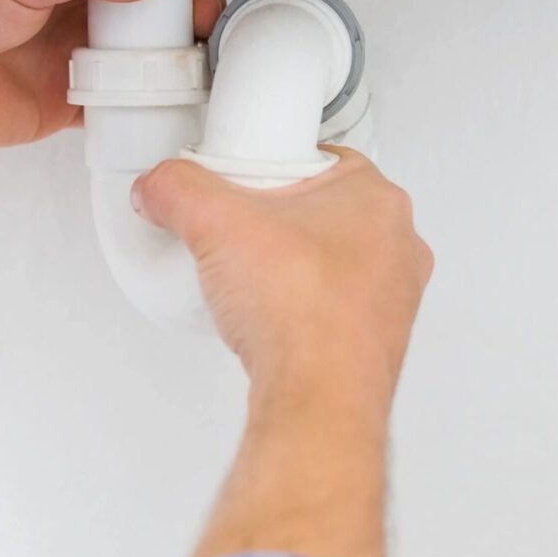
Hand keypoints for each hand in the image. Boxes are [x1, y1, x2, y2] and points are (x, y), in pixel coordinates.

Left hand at [0, 0, 234, 150]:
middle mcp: (72, 2)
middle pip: (151, 3)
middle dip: (188, 9)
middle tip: (207, 19)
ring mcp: (71, 53)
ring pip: (143, 54)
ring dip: (176, 57)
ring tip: (202, 60)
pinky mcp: (64, 103)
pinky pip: (119, 103)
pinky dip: (148, 104)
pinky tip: (175, 101)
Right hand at [133, 149, 432, 413]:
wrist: (319, 398)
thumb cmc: (304, 315)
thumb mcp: (213, 222)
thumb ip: (176, 189)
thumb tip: (159, 186)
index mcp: (378, 198)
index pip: (320, 157)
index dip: (272, 164)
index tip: (243, 179)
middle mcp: (398, 245)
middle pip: (322, 209)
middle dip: (278, 217)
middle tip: (240, 227)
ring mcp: (393, 296)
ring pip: (330, 260)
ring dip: (290, 265)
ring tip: (250, 275)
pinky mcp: (375, 339)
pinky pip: (331, 306)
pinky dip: (299, 308)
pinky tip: (268, 317)